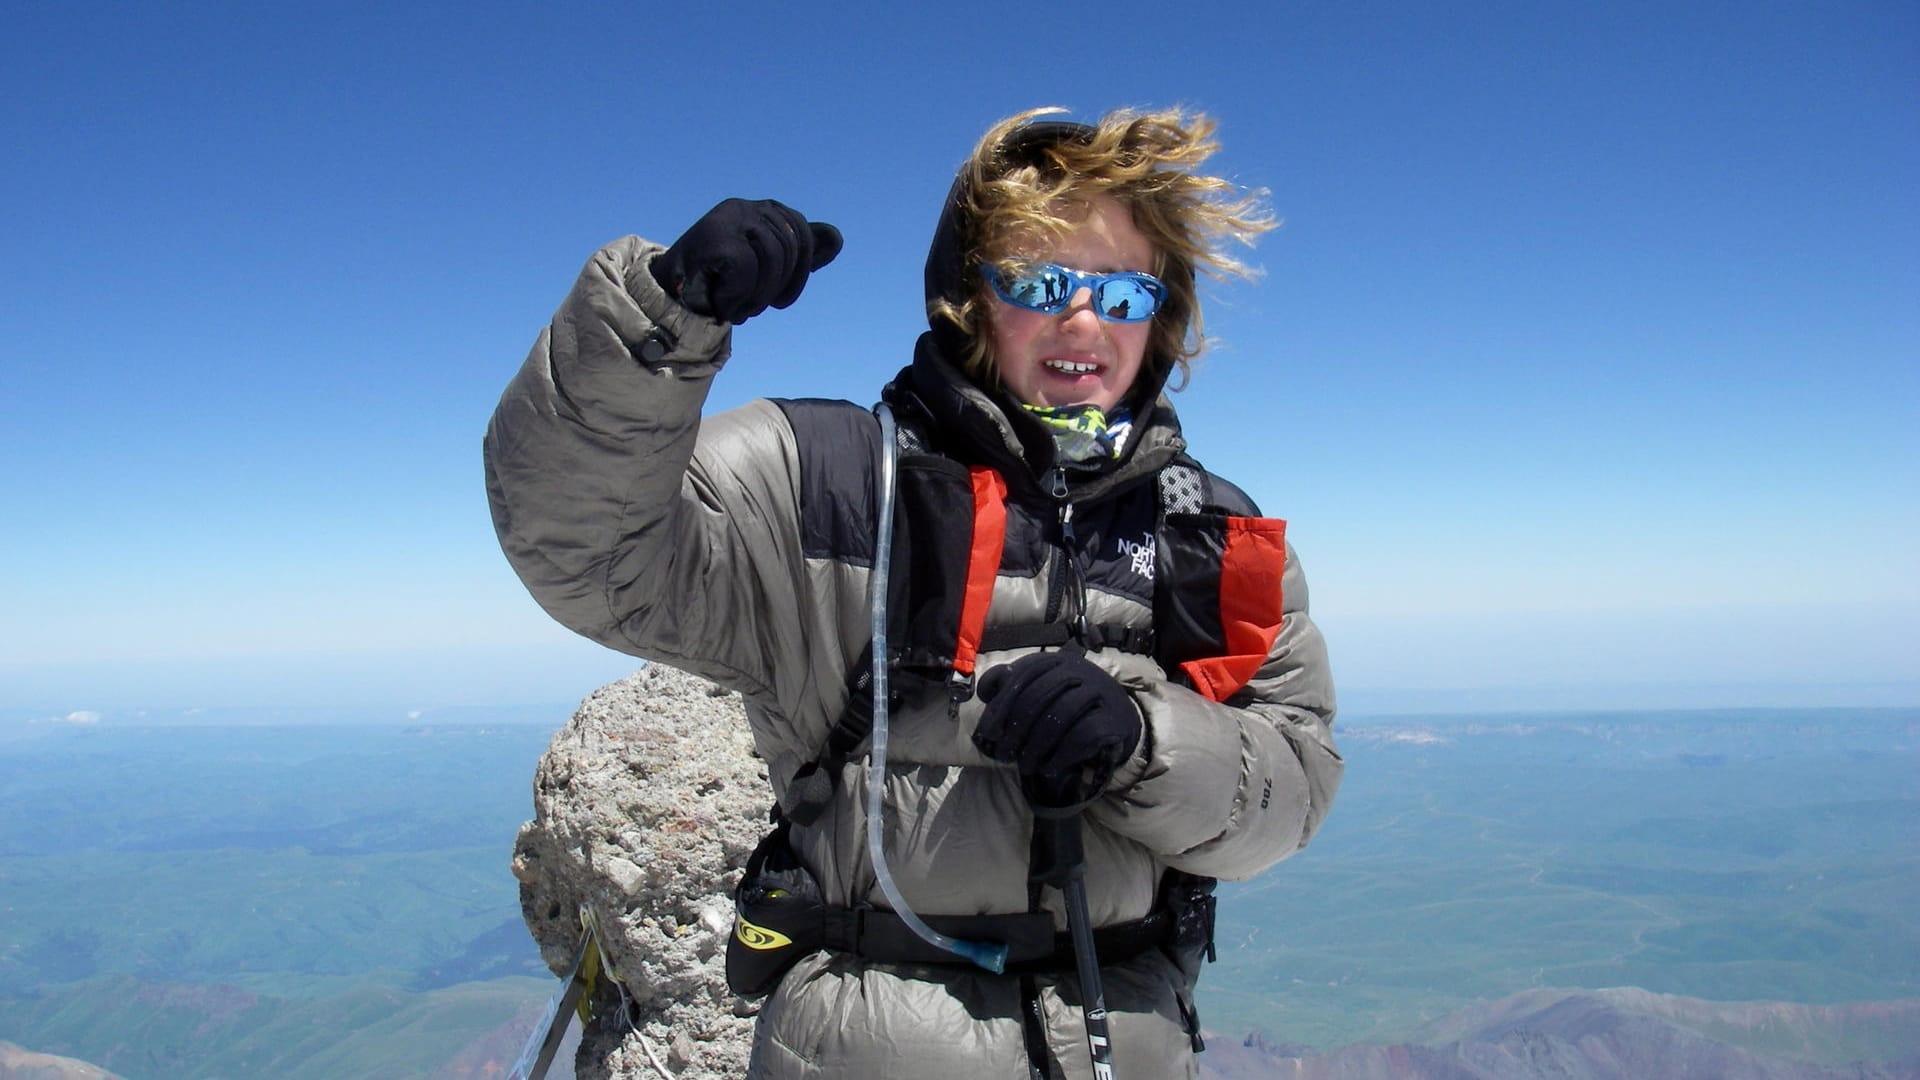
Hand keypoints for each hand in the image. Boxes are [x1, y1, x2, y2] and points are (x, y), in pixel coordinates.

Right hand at [650, 198, 842, 324]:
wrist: (667, 298)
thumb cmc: (717, 283)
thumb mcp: (766, 268)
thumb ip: (797, 253)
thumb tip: (836, 238)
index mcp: (761, 210)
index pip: (801, 234)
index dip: (799, 273)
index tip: (779, 300)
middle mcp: (745, 207)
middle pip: (789, 248)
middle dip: (776, 289)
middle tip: (753, 308)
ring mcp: (728, 218)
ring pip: (771, 260)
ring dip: (756, 297)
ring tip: (738, 308)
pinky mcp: (714, 237)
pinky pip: (747, 271)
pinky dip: (736, 296)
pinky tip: (721, 302)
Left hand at [972, 652, 1142, 811]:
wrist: (1119, 718)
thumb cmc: (1070, 704)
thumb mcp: (1041, 688)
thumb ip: (1013, 685)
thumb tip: (985, 693)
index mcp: (1055, 660)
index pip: (1022, 675)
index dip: (1001, 706)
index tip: (988, 733)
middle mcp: (1078, 670)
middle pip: (1038, 696)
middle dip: (1016, 730)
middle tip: (1003, 756)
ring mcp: (1098, 691)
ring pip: (1060, 716)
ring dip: (1037, 746)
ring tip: (1025, 766)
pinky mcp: (1113, 718)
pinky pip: (1083, 735)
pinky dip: (1062, 755)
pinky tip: (1049, 769)